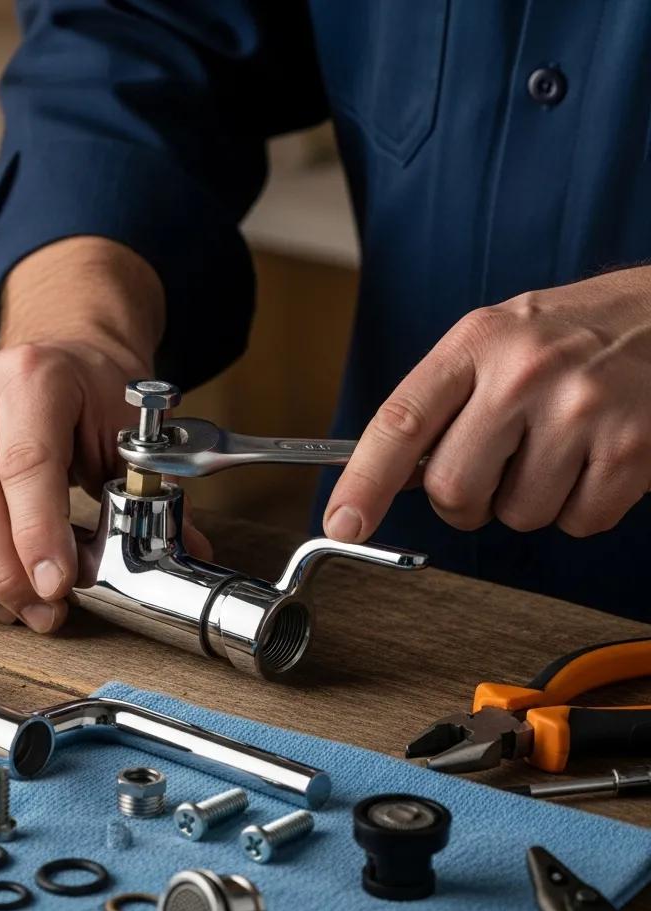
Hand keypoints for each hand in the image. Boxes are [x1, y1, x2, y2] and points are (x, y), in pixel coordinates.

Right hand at [0, 237, 162, 631]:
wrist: (59, 356)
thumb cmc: (93, 393)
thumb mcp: (129, 428)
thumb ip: (146, 490)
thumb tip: (175, 554)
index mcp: (32, 379)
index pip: (25, 464)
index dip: (37, 534)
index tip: (56, 586)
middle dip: (4, 572)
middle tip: (40, 612)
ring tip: (6, 611)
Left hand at [324, 266, 650, 541]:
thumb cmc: (572, 334)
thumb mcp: (496, 339)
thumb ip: (444, 400)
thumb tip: (389, 480)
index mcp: (476, 343)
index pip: (400, 422)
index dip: (363, 482)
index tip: (342, 522)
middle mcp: (524, 374)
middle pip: (453, 489)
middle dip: (465, 500)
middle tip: (496, 467)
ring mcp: (581, 411)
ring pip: (516, 515)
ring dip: (528, 501)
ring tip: (558, 448)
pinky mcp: (632, 449)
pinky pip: (577, 522)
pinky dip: (581, 507)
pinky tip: (595, 459)